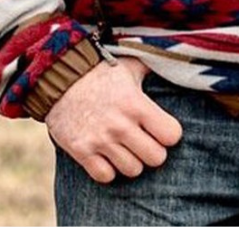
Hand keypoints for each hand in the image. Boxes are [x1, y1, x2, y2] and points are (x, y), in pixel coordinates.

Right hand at [45, 57, 182, 183]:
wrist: (59, 77)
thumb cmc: (101, 71)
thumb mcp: (130, 65)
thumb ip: (154, 67)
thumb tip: (179, 63)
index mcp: (136, 103)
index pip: (172, 135)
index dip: (170, 133)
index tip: (162, 128)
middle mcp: (120, 125)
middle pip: (156, 158)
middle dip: (154, 150)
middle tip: (145, 140)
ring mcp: (100, 140)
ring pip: (133, 170)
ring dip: (132, 160)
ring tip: (125, 145)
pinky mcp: (81, 151)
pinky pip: (106, 176)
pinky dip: (109, 169)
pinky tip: (107, 153)